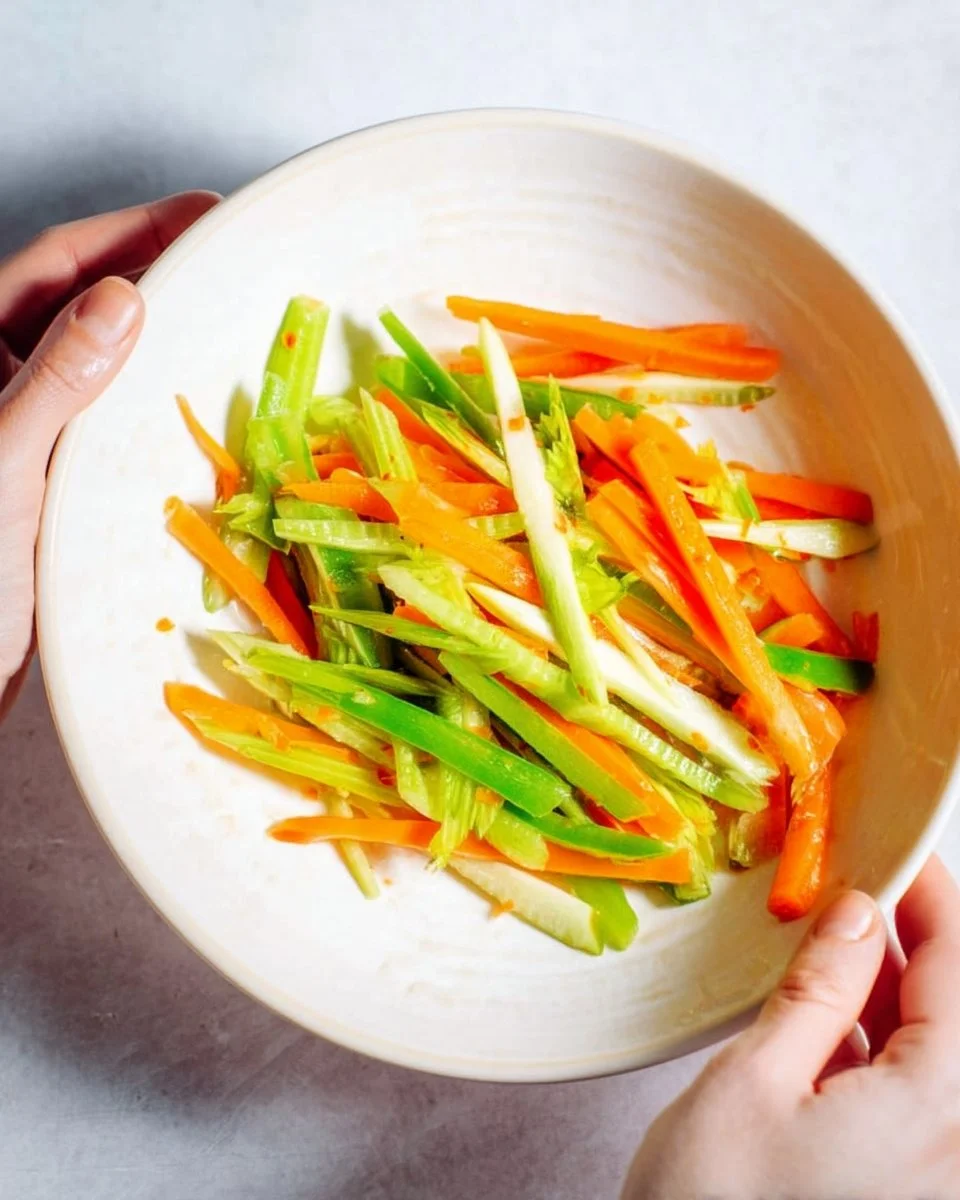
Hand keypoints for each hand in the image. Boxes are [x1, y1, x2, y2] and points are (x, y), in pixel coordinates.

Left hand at [0, 191, 218, 718]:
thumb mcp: (5, 462)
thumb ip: (58, 380)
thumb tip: (122, 301)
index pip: (57, 267)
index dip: (131, 232)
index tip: (204, 214)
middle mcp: (5, 388)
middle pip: (91, 309)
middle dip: (160, 280)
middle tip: (235, 265)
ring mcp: (38, 436)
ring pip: (113, 371)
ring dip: (168, 346)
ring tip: (235, 326)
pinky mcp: (66, 487)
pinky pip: (123, 432)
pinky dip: (165, 415)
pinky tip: (208, 408)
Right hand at [624, 856, 959, 1199]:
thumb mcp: (751, 1084)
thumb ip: (816, 991)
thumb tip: (856, 912)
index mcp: (938, 1107)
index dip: (930, 893)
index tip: (892, 842)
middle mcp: (957, 1142)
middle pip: (954, 1005)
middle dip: (907, 935)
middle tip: (845, 884)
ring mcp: (935, 1166)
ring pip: (933, 1046)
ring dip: (888, 986)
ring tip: (825, 941)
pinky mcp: (907, 1182)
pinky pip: (914, 1091)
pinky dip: (875, 1040)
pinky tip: (822, 1016)